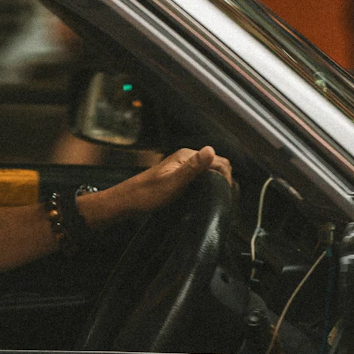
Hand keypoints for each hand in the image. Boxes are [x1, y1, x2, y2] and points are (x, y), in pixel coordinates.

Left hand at [91, 145, 230, 222]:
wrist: (126, 202)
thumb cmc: (146, 195)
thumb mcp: (172, 182)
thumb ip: (192, 168)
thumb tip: (210, 151)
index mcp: (186, 156)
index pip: (218, 160)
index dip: (227, 176)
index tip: (227, 193)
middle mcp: (185, 159)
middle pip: (215, 165)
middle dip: (224, 178)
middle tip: (225, 197)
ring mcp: (181, 168)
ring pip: (208, 172)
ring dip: (216, 182)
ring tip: (219, 198)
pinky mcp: (178, 178)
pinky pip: (200, 179)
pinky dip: (207, 186)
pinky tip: (206, 197)